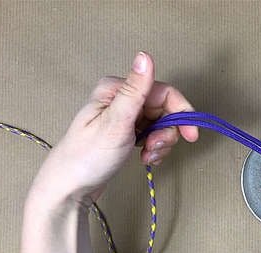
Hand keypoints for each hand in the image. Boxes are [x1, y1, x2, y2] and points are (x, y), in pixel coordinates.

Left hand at [30, 52, 197, 204]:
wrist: (69, 188)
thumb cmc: (88, 157)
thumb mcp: (116, 123)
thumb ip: (135, 90)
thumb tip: (146, 56)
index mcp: (118, 90)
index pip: (164, 92)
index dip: (181, 112)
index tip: (190, 135)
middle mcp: (122, 99)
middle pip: (165, 110)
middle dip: (167, 132)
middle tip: (155, 148)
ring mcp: (125, 117)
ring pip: (161, 125)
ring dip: (161, 143)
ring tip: (147, 156)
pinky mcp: (126, 134)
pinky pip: (153, 136)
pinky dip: (155, 149)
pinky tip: (145, 159)